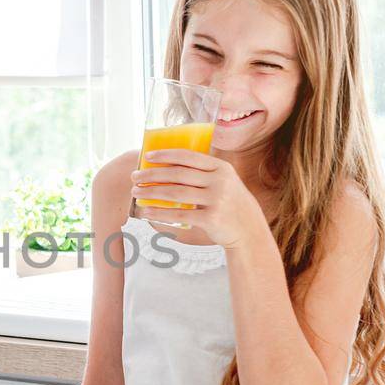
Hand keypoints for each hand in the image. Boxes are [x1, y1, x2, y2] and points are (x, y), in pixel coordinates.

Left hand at [130, 148, 265, 247]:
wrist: (248, 229)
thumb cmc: (229, 203)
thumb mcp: (223, 181)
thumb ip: (202, 173)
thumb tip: (166, 166)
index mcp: (220, 167)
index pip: (188, 156)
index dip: (166, 155)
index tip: (147, 156)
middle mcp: (220, 181)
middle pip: (178, 174)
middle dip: (152, 174)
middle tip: (135, 177)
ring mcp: (216, 200)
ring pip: (176, 193)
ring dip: (152, 192)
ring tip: (136, 192)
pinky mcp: (211, 218)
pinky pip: (180, 214)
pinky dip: (160, 212)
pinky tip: (146, 211)